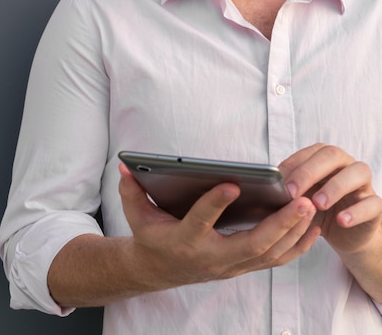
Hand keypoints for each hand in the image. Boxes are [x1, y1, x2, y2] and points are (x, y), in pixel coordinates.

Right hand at [118, 163, 318, 289]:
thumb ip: (131, 189)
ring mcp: (231, 266)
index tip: (232, 183)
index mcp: (184, 240)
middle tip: (300, 200)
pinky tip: (311, 226)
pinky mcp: (243, 267)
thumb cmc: (151, 235)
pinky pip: (276, 260)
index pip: (200, 222)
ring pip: (269, 254)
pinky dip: (296, 245)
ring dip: (294, 232)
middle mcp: (212, 257)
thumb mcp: (137, 213)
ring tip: (311, 206)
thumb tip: (125, 165)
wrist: (159, 270)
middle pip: (251, 244)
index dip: (214, 204)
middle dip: (279, 223)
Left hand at [280, 143, 381, 254]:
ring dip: (335, 187)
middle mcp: (346, 164)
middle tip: (294, 194)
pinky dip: (356, 212)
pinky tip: (341, 220)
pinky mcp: (375, 205)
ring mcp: (363, 184)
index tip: (280, 186)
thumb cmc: (318, 209)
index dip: (295, 166)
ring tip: (318, 205)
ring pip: (358, 172)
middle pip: (332, 155)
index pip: (311, 151)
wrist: (345, 234)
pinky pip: (372, 203)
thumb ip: (289, 189)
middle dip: (310, 172)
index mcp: (326, 158)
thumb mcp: (301, 198)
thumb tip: (270, 188)